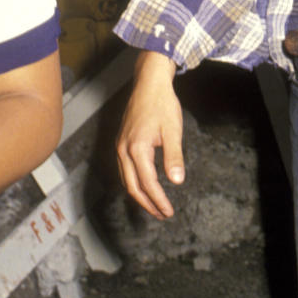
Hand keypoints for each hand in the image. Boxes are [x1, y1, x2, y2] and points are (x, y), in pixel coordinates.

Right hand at [116, 52, 183, 219]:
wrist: (149, 83)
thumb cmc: (162, 104)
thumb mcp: (173, 130)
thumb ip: (174, 156)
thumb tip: (177, 181)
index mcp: (137, 148)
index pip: (148, 183)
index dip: (158, 200)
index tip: (168, 212)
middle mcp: (123, 150)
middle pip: (132, 186)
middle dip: (147, 203)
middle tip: (162, 214)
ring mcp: (120, 146)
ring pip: (126, 179)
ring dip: (140, 195)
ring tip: (154, 205)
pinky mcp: (121, 142)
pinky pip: (125, 170)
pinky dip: (134, 183)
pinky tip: (144, 185)